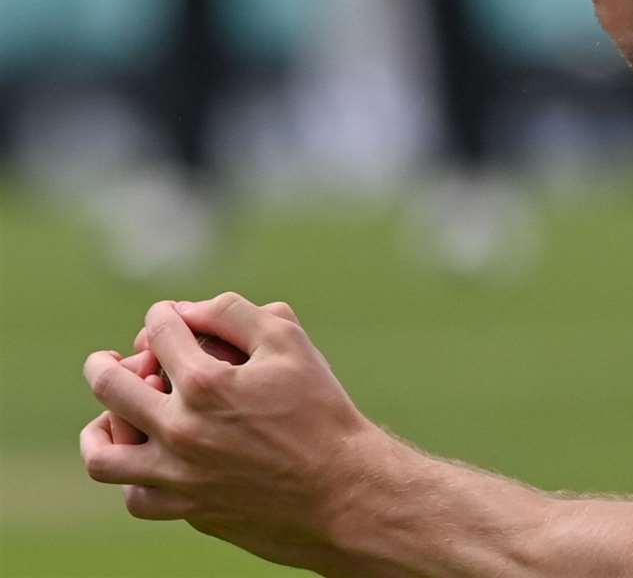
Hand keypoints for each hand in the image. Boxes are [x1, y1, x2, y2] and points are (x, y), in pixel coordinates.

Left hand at [81, 293, 383, 570]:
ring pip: (104, 454)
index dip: (164, 315)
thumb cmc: (321, 411)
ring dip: (101, 428)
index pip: (159, 331)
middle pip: (110, 385)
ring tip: (111, 416)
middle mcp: (180, 429)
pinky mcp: (186, 510)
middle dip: (105, 363)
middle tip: (108, 360)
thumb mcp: (290, 344)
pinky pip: (135, 498)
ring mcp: (178, 475)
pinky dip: (133, 477)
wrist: (343, 491)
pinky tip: (149, 460)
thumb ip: (235, 314)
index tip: (172, 317)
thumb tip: (187, 311)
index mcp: (205, 382)